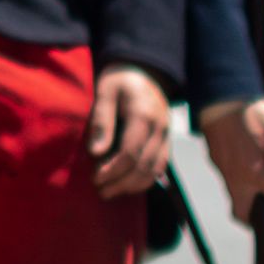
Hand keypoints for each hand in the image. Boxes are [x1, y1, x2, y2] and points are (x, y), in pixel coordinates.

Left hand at [83, 67, 176, 200]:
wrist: (143, 71)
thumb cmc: (119, 80)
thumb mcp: (105, 91)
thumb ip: (102, 120)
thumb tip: (96, 152)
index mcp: (144, 114)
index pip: (130, 152)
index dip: (113, 170)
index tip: (95, 178)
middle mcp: (160, 127)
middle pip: (143, 165)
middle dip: (121, 183)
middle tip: (100, 190)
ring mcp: (167, 135)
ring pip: (154, 170)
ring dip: (133, 186)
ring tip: (110, 192)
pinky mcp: (167, 140)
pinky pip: (160, 166)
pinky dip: (145, 180)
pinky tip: (128, 185)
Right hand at [199, 96, 263, 214]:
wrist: (221, 96)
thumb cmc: (253, 114)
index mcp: (254, 173)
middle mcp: (235, 178)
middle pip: (242, 215)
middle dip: (257, 216)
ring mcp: (222, 171)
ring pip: (234, 197)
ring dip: (249, 195)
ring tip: (262, 178)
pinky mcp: (214, 162)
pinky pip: (227, 180)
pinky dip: (239, 180)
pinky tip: (248, 161)